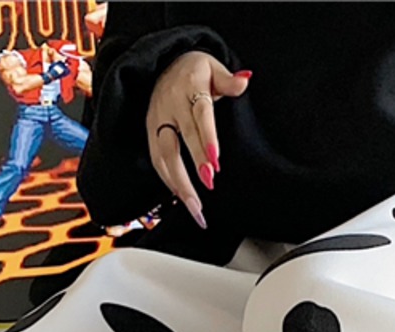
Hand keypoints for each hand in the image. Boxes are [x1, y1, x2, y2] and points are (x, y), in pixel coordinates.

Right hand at [147, 52, 250, 228]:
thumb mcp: (213, 67)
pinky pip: (157, 161)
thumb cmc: (194, 71)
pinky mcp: (150, 133)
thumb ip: (229, 80)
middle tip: (208, 186)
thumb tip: (245, 80)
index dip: (207, 138)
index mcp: (190, 88)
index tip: (215, 160)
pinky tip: (181, 198)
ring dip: (179, 183)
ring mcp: (158, 121)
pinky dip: (168, 181)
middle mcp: (171, 106)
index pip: (200, 115)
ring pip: (165, 156)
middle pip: (181, 140)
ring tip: (194, 206)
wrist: (161, 63)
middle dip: (194, 165)